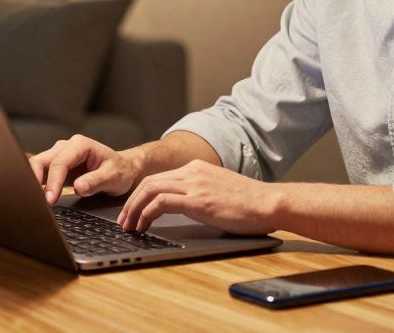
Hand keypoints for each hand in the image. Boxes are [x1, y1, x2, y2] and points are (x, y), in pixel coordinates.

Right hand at [28, 135, 140, 203]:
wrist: (122, 169)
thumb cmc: (120, 171)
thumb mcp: (113, 177)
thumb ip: (96, 181)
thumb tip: (78, 187)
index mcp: (80, 145)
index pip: (60, 162)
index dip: (53, 181)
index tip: (51, 199)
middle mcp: (67, 146)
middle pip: (42, 160)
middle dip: (36, 179)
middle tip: (39, 201)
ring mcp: (61, 155)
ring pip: (38, 165)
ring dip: (35, 182)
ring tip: (37, 200)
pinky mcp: (58, 165)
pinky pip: (42, 172)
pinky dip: (38, 184)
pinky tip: (39, 196)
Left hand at [118, 160, 278, 235]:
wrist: (270, 203)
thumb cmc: (251, 203)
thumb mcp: (220, 190)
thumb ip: (202, 192)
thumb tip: (187, 206)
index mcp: (198, 168)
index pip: (160, 178)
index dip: (141, 194)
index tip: (134, 211)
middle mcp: (192, 172)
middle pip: (149, 182)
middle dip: (131, 202)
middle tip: (123, 220)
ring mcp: (194, 184)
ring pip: (149, 190)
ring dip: (134, 209)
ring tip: (128, 226)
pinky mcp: (197, 200)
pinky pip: (160, 203)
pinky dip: (146, 214)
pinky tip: (143, 226)